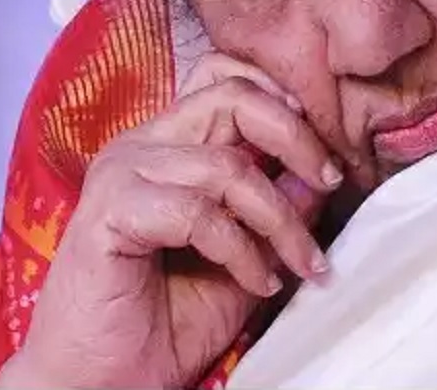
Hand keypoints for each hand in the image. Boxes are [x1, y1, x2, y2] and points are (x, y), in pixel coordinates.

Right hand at [0, 54, 339, 389]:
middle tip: (331, 181)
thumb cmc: (169, 320)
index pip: (226, 77)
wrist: (105, 384)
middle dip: (296, 138)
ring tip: (300, 263)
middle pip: (233, 97)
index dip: (282, 97)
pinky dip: (241, 250)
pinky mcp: (108, 212)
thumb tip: (322, 173)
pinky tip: (257, 282)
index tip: (323, 151)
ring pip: (226, 165)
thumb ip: (280, 208)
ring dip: (279, 219)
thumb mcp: (249, 255)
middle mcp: (142, 144)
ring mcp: (121, 172)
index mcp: (170, 142)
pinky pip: (198, 213)